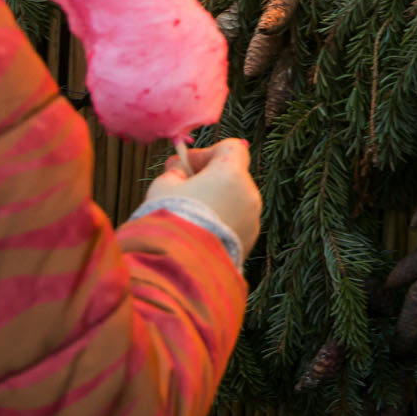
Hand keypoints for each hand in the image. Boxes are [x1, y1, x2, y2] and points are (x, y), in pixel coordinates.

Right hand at [145, 139, 261, 254]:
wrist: (181, 268)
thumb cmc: (170, 219)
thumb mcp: (163, 186)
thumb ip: (175, 172)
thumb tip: (179, 170)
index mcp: (231, 173)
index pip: (232, 147)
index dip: (207, 152)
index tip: (186, 165)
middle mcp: (249, 194)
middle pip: (233, 176)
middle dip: (210, 179)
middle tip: (183, 189)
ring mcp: (252, 220)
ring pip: (235, 202)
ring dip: (216, 203)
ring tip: (188, 217)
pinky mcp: (249, 243)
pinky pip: (235, 224)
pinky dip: (221, 224)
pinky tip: (198, 236)